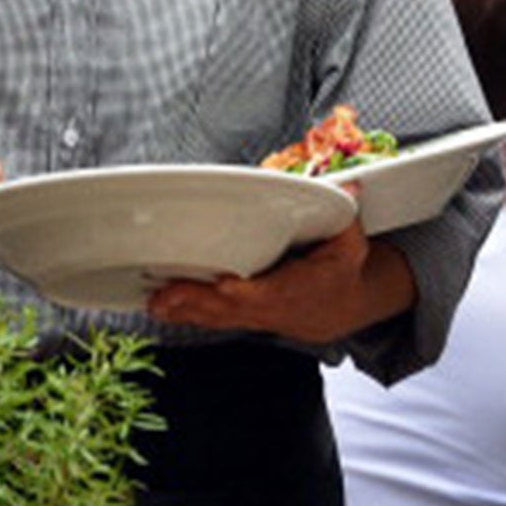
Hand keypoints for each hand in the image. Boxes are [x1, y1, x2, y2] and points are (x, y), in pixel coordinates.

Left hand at [145, 222, 413, 343]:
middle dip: (198, 302)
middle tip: (164, 293)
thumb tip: (351, 186)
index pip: (270, 293)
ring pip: (217, 317)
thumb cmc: (340, 270)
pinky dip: (184, 314)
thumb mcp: (352, 243)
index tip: (224, 286)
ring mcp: (255, 317)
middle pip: (231, 308)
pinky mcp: (241, 317)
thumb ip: (346, 215)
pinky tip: (158, 307)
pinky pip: (210, 319)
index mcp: (300, 289)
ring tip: (153, 302)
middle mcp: (273, 308)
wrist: (340, 307)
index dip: (246, 293)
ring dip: (183, 311)